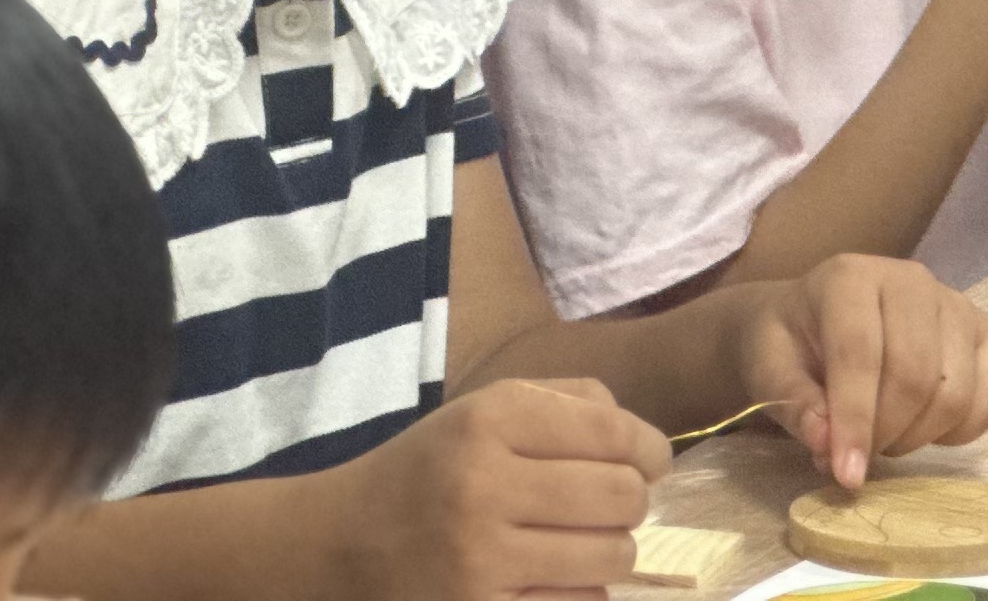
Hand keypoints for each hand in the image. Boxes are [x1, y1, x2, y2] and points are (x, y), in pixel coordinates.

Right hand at [328, 375, 665, 600]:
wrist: (337, 547)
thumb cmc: (428, 472)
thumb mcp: (481, 411)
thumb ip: (569, 405)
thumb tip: (648, 444)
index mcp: (486, 420)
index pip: (612, 431)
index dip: (649, 449)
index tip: (650, 461)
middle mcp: (482, 485)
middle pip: (621, 496)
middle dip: (631, 502)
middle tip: (608, 506)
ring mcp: (480, 560)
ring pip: (612, 558)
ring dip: (611, 552)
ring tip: (581, 543)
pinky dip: (582, 594)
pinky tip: (554, 579)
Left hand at [732, 255, 987, 490]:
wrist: (812, 321)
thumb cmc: (788, 344)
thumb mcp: (768, 371)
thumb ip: (794, 405)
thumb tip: (826, 445)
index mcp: (850, 278)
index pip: (860, 353)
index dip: (854, 420)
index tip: (845, 475)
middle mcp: (911, 279)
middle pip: (915, 375)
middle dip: (886, 432)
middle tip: (859, 454)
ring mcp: (954, 302)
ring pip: (954, 391)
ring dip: (919, 435)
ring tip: (885, 435)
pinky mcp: (982, 331)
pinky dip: (960, 429)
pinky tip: (924, 428)